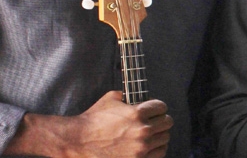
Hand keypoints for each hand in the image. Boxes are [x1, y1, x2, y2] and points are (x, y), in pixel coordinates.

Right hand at [8, 91, 173, 157]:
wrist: (78, 141)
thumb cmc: (93, 119)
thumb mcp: (111, 99)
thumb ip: (127, 95)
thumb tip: (135, 95)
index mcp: (138, 113)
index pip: (162, 107)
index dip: (158, 107)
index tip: (154, 109)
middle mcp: (142, 130)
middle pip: (167, 123)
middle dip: (161, 119)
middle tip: (155, 121)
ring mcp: (141, 148)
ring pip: (165, 138)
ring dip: (160, 135)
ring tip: (153, 133)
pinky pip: (159, 153)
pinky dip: (156, 148)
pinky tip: (150, 145)